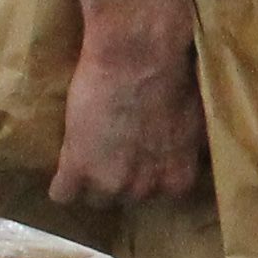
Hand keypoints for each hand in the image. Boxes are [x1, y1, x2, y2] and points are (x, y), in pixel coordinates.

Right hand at [51, 24, 206, 206]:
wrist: (137, 58)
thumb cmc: (174, 78)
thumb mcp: (196, 120)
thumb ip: (190, 148)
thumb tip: (195, 154)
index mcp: (177, 178)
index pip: (161, 197)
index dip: (148, 176)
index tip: (140, 161)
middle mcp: (146, 188)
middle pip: (128, 198)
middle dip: (121, 178)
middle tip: (114, 152)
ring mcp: (109, 182)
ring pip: (96, 199)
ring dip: (91, 182)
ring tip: (87, 159)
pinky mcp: (76, 167)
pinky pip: (62, 194)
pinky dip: (61, 185)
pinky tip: (62, 174)